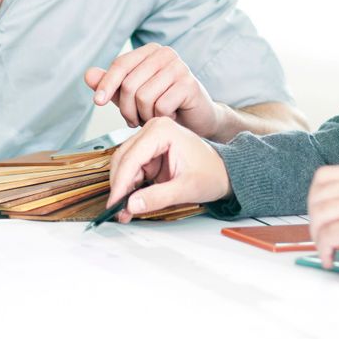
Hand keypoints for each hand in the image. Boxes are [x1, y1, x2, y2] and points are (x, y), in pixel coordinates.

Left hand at [85, 43, 220, 137]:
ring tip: (153, 117)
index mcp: (150, 51)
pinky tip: (169, 116)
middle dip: (127, 109)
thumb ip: (111, 85)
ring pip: (144, 97)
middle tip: (135, 120)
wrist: (197, 119)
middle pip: (130, 84)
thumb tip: (88, 75)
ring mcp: (180, 67)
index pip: (121, 64)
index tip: (97, 102)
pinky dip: (160, 118)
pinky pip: (160, 106)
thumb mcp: (132, 95)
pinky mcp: (190, 84)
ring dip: (144, 116)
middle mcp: (166, 54)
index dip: (106, 84)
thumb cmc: (164, 105)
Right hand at [107, 116, 231, 221]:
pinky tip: (131, 200)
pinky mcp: (149, 152)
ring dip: (123, 188)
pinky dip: (129, 186)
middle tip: (118, 209)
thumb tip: (132, 204)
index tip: (115, 203)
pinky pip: (131, 169)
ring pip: (124, 165)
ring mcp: (149, 140)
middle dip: (120, 186)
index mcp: (162, 130)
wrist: (223, 172)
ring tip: (126, 209)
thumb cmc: (211, 173)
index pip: (132, 157)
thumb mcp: (185, 189)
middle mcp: (152, 130)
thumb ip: (157, 197)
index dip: (121, 183)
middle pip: (123, 159)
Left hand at [307, 165, 338, 276]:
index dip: (314, 196)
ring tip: (326, 249)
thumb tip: (332, 202)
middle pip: (317, 197)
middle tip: (320, 234)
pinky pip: (327, 237)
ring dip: (318, 237)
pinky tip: (330, 259)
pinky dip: (324, 250)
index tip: (317, 211)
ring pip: (319, 217)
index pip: (324, 176)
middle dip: (314, 219)